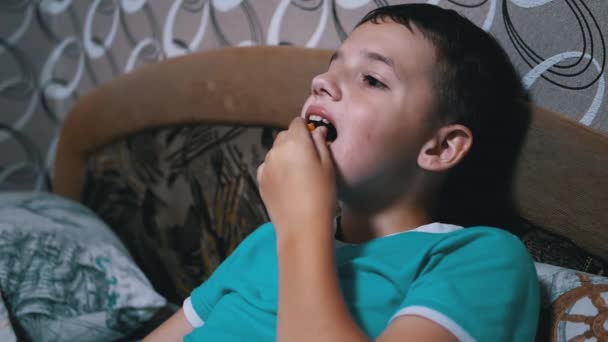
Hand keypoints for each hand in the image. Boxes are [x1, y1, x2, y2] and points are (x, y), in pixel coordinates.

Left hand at [257, 117, 336, 239]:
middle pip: (284, 136)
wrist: (302, 227)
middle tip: (308, 161)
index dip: (306, 130)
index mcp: (296, 142)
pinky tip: (287, 185)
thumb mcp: (329, 167)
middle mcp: (277, 149)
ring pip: (275, 152)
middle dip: (294, 142)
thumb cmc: (322, 195)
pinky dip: (276, 170)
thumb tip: (317, 131)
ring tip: (298, 177)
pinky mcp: (260, 180)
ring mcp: (266, 165)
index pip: (297, 123)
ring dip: (284, 156)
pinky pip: (268, 167)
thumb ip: (321, 144)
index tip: (313, 142)